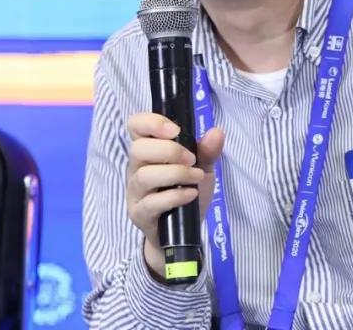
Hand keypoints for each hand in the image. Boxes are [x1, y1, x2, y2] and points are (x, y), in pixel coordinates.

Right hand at [125, 112, 224, 278]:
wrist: (183, 230)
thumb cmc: (187, 190)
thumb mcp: (202, 167)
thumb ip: (208, 151)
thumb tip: (216, 132)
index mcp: (149, 149)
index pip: (136, 125)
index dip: (151, 122)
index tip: (175, 130)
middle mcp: (136, 167)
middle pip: (138, 149)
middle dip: (169, 150)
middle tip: (192, 159)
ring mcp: (136, 191)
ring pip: (144, 176)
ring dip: (175, 173)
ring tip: (197, 178)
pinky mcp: (139, 214)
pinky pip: (151, 203)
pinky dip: (174, 196)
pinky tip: (191, 195)